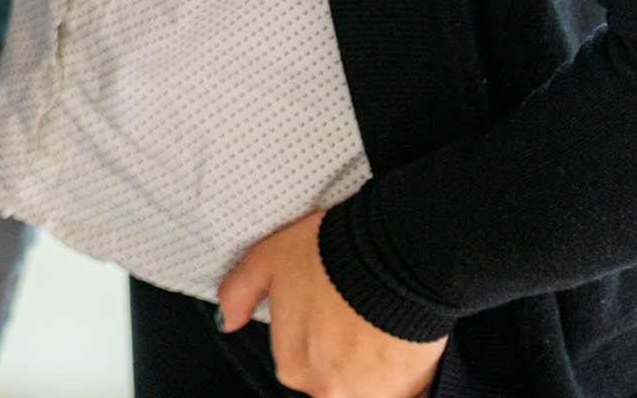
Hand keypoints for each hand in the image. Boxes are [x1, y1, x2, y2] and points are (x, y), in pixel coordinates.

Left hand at [218, 211, 446, 397]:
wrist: (396, 255)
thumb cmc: (331, 253)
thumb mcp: (267, 259)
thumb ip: (238, 293)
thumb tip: (227, 321)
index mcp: (291, 364)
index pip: (300, 358)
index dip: (317, 330)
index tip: (331, 310)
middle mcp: (326, 388)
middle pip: (333, 376)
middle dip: (344, 353)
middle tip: (357, 317)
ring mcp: (368, 394)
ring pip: (366, 384)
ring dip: (373, 364)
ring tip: (381, 326)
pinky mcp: (409, 391)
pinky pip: (401, 388)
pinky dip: (402, 371)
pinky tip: (402, 341)